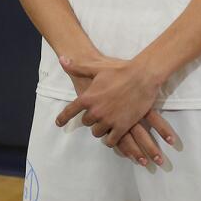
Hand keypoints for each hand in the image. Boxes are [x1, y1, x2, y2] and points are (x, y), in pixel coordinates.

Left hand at [56, 54, 176, 165]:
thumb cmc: (119, 70)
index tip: (59, 123)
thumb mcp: (96, 67)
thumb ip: (78, 68)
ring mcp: (109, 120)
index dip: (63, 118)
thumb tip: (62, 60)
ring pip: (97, 132)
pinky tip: (114, 134)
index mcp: (88, 97)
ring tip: (107, 122)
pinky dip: (111, 138)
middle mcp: (96, 111)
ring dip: (100, 128)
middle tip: (99, 113)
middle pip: (86, 122)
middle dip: (91, 118)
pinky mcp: (122, 127)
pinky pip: (111, 140)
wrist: (142, 77)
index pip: (70, 111)